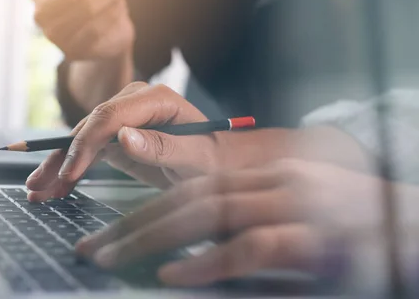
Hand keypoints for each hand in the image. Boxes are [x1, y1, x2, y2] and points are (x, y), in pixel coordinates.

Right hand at [26, 82, 218, 200]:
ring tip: (35, 191)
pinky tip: (53, 188)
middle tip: (37, 186)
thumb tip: (122, 137)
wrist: (219, 163)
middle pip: (88, 126)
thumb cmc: (215, 160)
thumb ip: (162, 147)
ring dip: (57, 165)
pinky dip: (70, 170)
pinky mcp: (117, 134)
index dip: (85, 144)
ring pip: (81, 139)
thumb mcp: (196, 159)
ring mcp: (123, 116)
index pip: (108, 116)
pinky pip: (87, 151)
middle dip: (60, 157)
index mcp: (155, 99)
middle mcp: (134, 101)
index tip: (70, 174)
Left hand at [76, 159, 392, 285]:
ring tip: (112, 259)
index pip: (193, 185)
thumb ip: (244, 229)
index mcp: (267, 174)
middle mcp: (275, 179)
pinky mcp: (315, 237)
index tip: (108, 232)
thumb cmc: (357, 234)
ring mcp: (296, 204)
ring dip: (153, 238)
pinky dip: (208, 260)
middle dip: (133, 223)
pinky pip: (251, 246)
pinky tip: (174, 274)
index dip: (145, 207)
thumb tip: (185, 255)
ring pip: (208, 213)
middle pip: (189, 196)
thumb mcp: (295, 221)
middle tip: (93, 248)